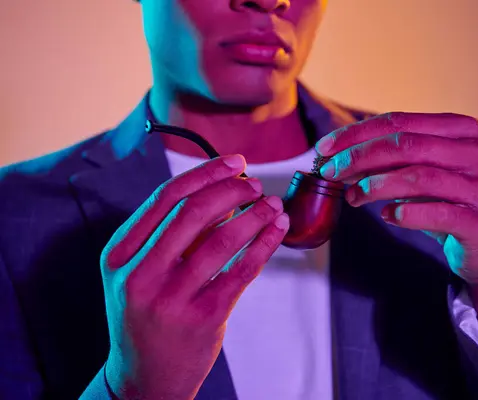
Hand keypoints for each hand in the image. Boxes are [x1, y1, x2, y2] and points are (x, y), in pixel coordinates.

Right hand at [100, 155, 288, 399]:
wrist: (144, 379)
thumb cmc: (146, 316)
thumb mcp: (138, 272)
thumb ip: (168, 234)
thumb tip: (222, 190)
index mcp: (119, 254)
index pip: (165, 197)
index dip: (205, 173)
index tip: (234, 162)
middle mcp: (140, 274)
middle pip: (192, 212)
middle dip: (231, 189)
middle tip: (254, 184)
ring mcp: (171, 298)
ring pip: (221, 239)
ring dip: (254, 215)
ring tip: (272, 204)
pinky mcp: (204, 318)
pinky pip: (242, 270)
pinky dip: (265, 243)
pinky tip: (278, 229)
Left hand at [315, 113, 477, 351]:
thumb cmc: (449, 204)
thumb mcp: (420, 175)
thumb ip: (388, 162)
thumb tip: (337, 158)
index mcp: (463, 130)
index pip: (401, 122)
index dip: (357, 133)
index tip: (325, 148)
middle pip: (408, 145)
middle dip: (360, 156)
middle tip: (331, 172)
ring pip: (420, 176)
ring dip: (376, 185)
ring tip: (353, 196)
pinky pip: (438, 213)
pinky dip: (406, 214)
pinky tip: (388, 216)